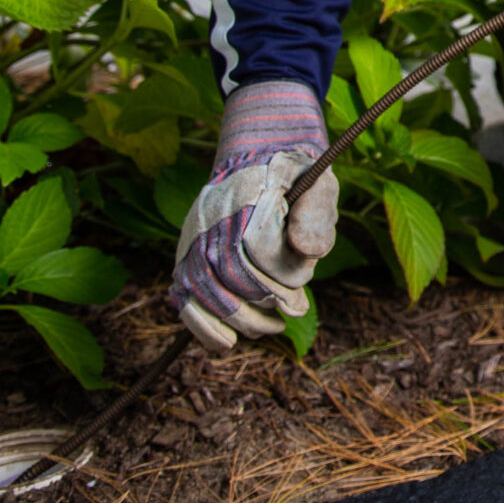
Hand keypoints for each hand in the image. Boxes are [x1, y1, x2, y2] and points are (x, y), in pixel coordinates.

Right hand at [171, 80, 339, 352]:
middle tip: (293, 310)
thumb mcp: (318, 182)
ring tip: (272, 325)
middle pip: (233, 276)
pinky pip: (185, 301)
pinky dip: (204, 328)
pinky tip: (227, 343)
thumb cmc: (295, 177)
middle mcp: (210, 217)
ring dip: (243, 320)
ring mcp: (193, 239)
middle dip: (267, 301)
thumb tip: (310, 252)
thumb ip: (318, 212)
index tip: (302, 290)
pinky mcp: (185, 259)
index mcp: (244, 193)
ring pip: (208, 294)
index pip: (258, 248)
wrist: (258, 159)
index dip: (282, 276)